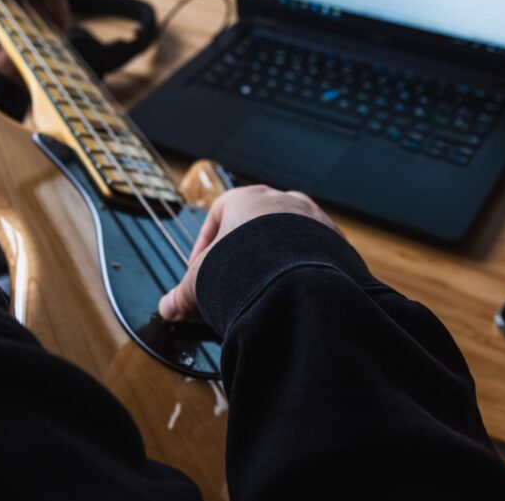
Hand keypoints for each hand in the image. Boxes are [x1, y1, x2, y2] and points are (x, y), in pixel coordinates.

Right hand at [159, 185, 338, 321]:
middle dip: (243, 254)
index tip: (202, 267)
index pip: (218, 213)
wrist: (298, 282)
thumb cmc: (248, 269)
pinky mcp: (336, 243)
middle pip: (256, 225)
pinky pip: (315, 255)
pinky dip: (302, 272)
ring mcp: (314, 219)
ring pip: (289, 239)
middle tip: (234, 283)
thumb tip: (168, 308)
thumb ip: (182, 294)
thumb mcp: (201, 282)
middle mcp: (284, 201)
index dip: (206, 244)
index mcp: (247, 197)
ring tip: (264, 292)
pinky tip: (291, 295)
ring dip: (275, 262)